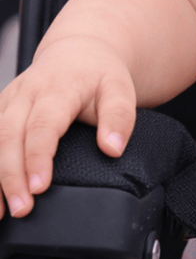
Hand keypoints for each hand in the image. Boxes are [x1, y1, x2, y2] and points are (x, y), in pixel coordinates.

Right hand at [0, 36, 135, 216]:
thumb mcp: (120, 89)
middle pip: (8, 136)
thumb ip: (119, 117)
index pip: (42, 126)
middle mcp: (25, 94)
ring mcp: (8, 100)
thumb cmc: (99, 73)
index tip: (39, 187)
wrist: (79, 49)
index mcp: (56, 89)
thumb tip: (113, 148)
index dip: (37, 157)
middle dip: (9, 175)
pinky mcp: (0, 108)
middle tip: (21, 209)